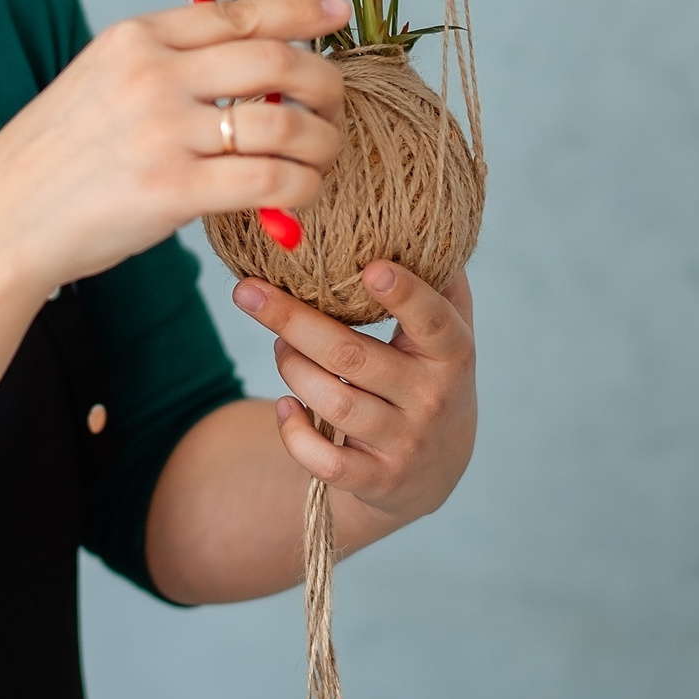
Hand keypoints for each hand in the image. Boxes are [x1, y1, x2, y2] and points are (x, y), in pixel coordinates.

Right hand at [0, 0, 351, 298]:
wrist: (1, 220)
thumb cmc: (50, 159)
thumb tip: (245, 69)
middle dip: (325, 82)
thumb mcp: (97, 82)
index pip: (238, 13)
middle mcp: (153, 75)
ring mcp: (164, 132)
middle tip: (335, 104)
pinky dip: (301, 188)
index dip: (299, 11)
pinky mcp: (173, 191)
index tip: (335, 13)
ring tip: (322, 157)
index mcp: (135, 38)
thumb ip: (163, 67)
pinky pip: (269, 182)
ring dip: (322, 143)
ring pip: (284, 125)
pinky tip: (299, 195)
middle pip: (276, 61)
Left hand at [233, 261, 475, 525]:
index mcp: (451, 353)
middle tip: (247, 291)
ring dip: (291, 368)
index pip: (433, 321)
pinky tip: (285, 407)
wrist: (437, 470)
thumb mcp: (448, 335)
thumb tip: (420, 217)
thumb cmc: (432, 378)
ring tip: (278, 346)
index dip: (405, 295)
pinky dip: (295, 432)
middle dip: (293, 321)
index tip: (371, 266)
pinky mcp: (376, 480)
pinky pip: (324, 460)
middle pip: (353, 356)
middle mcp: (431, 399)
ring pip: (332, 402)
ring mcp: (403, 442)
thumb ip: (440, 284)